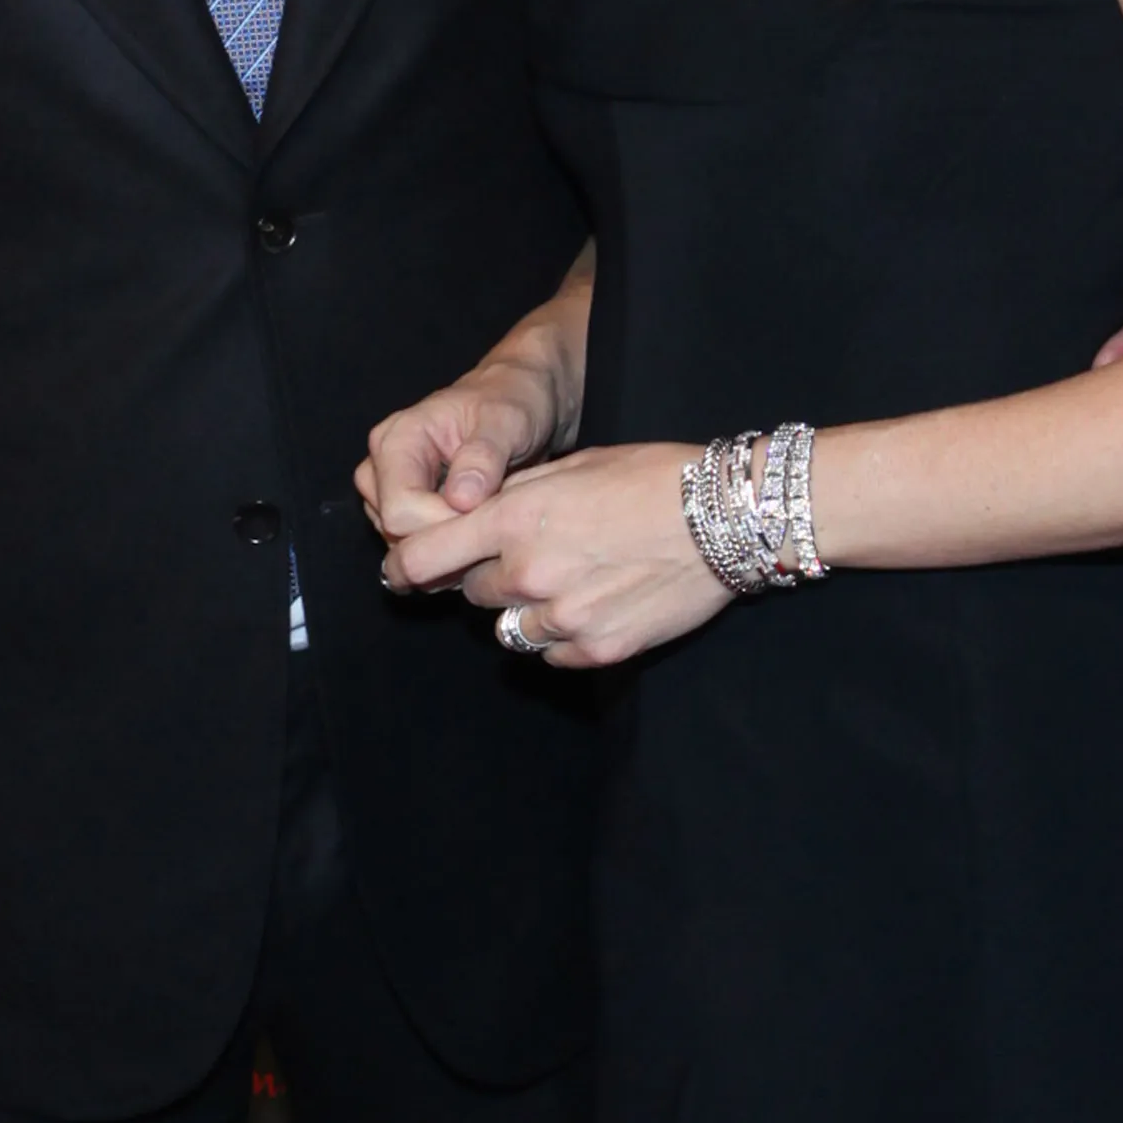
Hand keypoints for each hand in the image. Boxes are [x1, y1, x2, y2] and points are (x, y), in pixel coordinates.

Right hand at [357, 356, 562, 541]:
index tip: (487, 515)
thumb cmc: (513, 401)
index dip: (443, 525)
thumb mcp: (508, 421)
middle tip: (492, 524)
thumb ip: (483, 456)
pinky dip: (445, 545)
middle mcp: (381, 466)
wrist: (519, 397)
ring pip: (402, 543)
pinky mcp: (404, 505)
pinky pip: (414, 544)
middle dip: (445, 538)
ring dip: (445, 545)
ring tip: (487, 522)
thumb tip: (460, 500)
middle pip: (395, 532)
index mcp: (397, 439)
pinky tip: (477, 528)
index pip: (400, 511)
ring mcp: (388, 489)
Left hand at [380, 439, 728, 665]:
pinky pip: (552, 654)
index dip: (405, 566)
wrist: (721, 519)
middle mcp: (528, 572)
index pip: (423, 556)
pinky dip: (562, 637)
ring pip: (510, 629)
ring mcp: (562, 617)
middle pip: (472, 591)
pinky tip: (596, 605)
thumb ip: (513, 498)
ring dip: (526, 609)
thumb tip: (470, 517)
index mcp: (515, 519)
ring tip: (572, 581)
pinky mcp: (596, 649)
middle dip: (491, 577)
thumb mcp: (570, 468)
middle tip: (531, 558)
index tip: (401, 572)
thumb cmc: (648, 479)